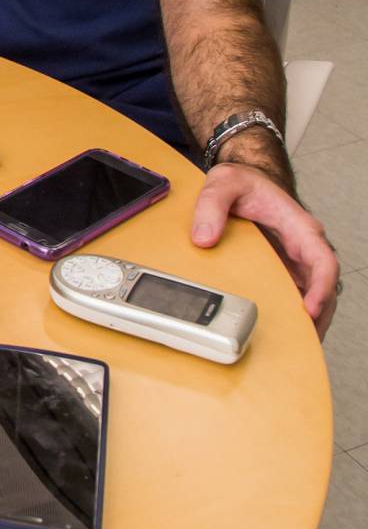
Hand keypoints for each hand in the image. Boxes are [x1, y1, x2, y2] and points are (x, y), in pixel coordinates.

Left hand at [191, 161, 339, 338]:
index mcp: (297, 226)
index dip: (320, 287)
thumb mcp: (223, 183)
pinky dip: (294, 314)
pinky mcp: (283, 268)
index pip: (322, 259)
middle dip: (318, 315)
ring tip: (296, 347)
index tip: (310, 309)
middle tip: (302, 342)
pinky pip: (296, 294)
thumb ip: (211, 207)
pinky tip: (283, 333)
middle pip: (323, 286)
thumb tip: (204, 238)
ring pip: (313, 294)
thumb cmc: (241, 181)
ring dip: (309, 320)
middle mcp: (302, 245)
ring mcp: (294, 259)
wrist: (243, 180)